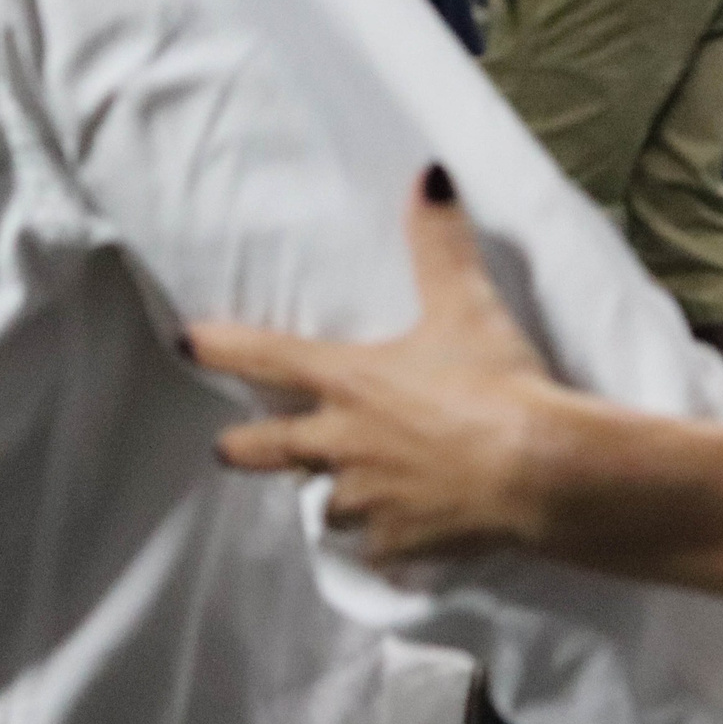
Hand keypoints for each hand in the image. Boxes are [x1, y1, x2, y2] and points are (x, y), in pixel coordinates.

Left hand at [193, 168, 563, 562]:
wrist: (536, 471)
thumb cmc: (495, 383)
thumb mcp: (466, 303)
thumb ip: (441, 241)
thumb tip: (430, 174)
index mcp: (348, 381)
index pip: (265, 357)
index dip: (219, 348)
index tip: (186, 344)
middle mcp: (342, 443)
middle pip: (269, 450)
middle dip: (244, 447)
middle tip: (228, 447)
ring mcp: (367, 499)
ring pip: (322, 506)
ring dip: (324, 498)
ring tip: (334, 496)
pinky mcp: (399, 543)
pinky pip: (376, 549)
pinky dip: (381, 544)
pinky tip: (390, 543)